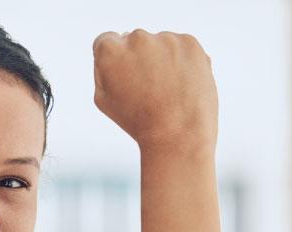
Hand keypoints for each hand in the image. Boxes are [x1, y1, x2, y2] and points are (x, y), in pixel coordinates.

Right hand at [92, 29, 217, 149]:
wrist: (178, 134)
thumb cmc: (138, 121)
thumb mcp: (103, 99)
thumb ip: (102, 68)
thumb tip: (113, 47)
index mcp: (110, 50)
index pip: (106, 41)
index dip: (114, 63)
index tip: (124, 80)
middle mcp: (137, 38)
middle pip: (134, 42)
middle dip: (139, 60)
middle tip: (147, 91)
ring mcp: (166, 39)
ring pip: (160, 45)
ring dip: (162, 61)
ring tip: (167, 91)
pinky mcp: (190, 43)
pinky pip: (182, 48)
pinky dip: (183, 62)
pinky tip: (181, 85)